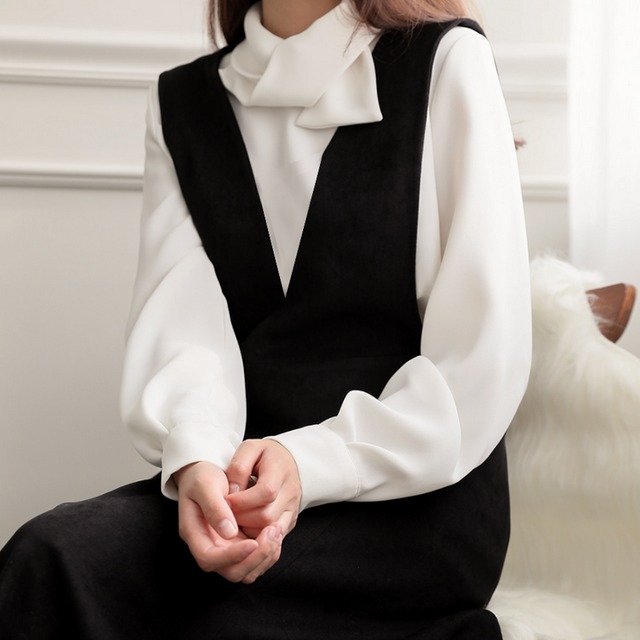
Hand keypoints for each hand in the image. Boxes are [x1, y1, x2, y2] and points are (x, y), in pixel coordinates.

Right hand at [173, 461, 282, 582]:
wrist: (208, 471)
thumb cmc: (202, 476)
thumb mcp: (205, 484)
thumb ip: (215, 507)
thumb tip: (229, 532)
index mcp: (194, 533)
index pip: (209, 558)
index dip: (232, 556)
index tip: (253, 542)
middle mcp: (209, 546)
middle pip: (231, 572)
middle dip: (255, 558)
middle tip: (272, 532)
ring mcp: (225, 548)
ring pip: (246, 571)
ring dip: (265, 556)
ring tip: (277, 530)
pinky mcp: (239, 545)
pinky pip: (255, 560)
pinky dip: (269, 552)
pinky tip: (276, 532)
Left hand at [226, 439, 301, 540]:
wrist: (289, 461)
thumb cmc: (266, 455)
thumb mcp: (250, 449)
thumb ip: (239, 467)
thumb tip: (232, 492)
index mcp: (281, 471)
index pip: (265, 492)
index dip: (242, 501)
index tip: (225, 500)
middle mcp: (291, 493)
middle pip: (267, 516)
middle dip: (241, 518)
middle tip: (226, 512)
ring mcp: (292, 509)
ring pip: (269, 530)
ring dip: (247, 528)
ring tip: (234, 518)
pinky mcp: (290, 521)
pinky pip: (273, 537)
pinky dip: (256, 535)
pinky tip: (244, 525)